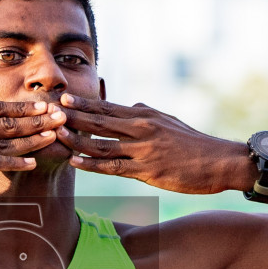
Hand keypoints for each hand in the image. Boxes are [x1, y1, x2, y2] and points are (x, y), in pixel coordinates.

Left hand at [57, 94, 255, 194]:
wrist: (219, 161)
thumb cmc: (193, 143)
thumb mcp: (168, 121)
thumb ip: (147, 113)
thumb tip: (132, 105)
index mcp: (144, 116)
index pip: (107, 108)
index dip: (83, 104)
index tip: (61, 98)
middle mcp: (141, 128)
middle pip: (98, 121)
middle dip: (72, 117)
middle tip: (48, 113)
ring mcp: (143, 150)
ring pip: (101, 143)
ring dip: (76, 140)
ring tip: (55, 136)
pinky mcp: (147, 170)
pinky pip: (114, 166)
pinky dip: (92, 163)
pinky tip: (76, 161)